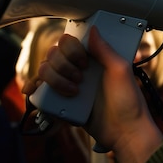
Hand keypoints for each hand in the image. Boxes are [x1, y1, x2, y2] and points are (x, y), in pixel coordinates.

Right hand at [22, 27, 162, 162]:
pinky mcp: (62, 102)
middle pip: (53, 55)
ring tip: (73, 92)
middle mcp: (80, 69)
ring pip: (45, 71)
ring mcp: (69, 85)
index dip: (71, 50)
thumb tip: (93, 29)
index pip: (69, 42)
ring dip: (54, 80)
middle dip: (63, 66)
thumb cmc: (128, 101)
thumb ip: (105, 50)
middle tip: (80, 79)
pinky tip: (34, 91)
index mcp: (94, 58)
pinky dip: (35, 89)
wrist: (124, 133)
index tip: (83, 62)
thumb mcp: (121, 71)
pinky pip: (42, 92)